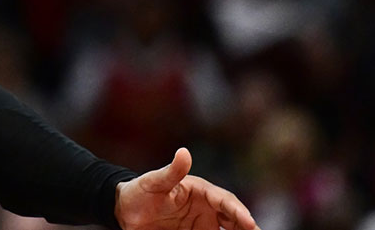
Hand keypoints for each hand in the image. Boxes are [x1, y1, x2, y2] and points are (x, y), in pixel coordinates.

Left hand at [115, 148, 258, 229]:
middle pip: (232, 217)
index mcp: (200, 190)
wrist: (125, 211)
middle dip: (246, 226)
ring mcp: (202, 223)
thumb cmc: (139, 192)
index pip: (224, 200)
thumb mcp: (153, 181)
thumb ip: (171, 171)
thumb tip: (184, 152)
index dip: (237, 211)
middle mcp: (206, 207)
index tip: (248, 222)